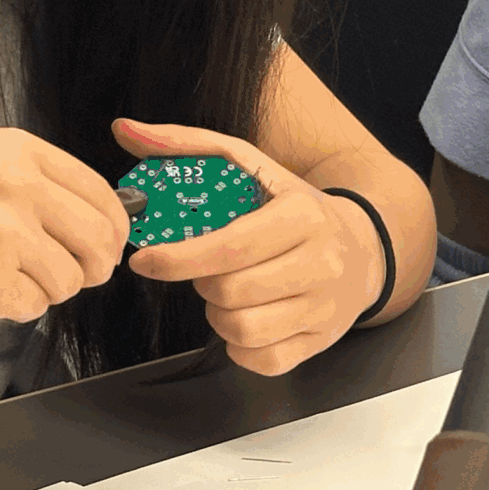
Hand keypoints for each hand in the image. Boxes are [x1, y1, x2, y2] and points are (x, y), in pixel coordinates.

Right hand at [0, 128, 129, 323]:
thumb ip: (32, 182)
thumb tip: (98, 216)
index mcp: (18, 151)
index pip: (102, 193)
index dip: (115, 226)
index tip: (110, 243)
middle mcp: (18, 187)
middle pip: (101, 238)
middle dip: (97, 265)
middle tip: (80, 274)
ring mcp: (5, 235)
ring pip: (70, 279)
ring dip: (49, 288)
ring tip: (8, 278)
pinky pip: (33, 306)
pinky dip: (15, 307)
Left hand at [113, 120, 381, 376]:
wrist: (363, 248)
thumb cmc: (293, 206)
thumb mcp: (250, 167)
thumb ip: (186, 146)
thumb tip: (125, 129)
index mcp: (302, 215)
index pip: (230, 247)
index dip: (178, 258)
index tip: (146, 260)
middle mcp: (322, 262)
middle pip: (230, 292)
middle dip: (201, 283)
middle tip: (206, 270)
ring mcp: (324, 306)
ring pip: (243, 330)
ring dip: (219, 316)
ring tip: (228, 293)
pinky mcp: (322, 341)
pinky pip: (262, 360)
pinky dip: (241, 346)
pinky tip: (249, 318)